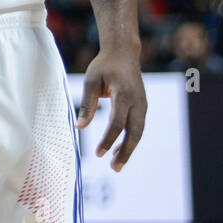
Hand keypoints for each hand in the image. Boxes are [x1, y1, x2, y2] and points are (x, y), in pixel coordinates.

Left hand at [78, 45, 146, 170]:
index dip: (108, 140)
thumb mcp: (91, 81)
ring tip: (116, 164)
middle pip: (134, 132)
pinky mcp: (142, 107)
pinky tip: (118, 149)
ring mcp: (143, 105)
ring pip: (138, 132)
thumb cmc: (104, 66)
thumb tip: (79, 127)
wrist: (123, 53)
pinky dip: (130, 139)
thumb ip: (87, 104)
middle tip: (114, 169)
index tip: (98, 154)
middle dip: (125, 152)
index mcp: (124, 94)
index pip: (117, 123)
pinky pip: (138, 126)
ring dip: (129, 149)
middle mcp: (138, 102)